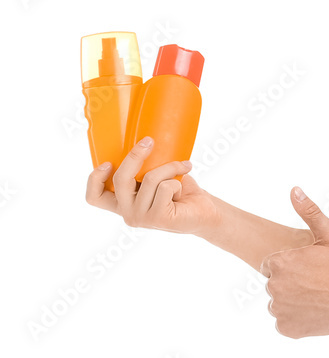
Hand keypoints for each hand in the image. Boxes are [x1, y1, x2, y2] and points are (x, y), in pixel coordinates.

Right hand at [85, 138, 220, 235]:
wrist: (206, 212)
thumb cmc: (180, 190)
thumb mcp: (156, 176)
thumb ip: (143, 167)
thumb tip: (144, 138)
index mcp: (122, 203)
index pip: (94, 197)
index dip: (94, 179)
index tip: (107, 162)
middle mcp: (128, 213)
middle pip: (121, 179)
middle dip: (135, 155)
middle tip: (150, 141)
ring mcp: (142, 218)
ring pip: (149, 179)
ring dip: (170, 167)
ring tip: (183, 167)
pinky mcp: (159, 219)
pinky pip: (165, 187)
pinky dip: (177, 181)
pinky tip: (182, 191)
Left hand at [260, 188, 328, 337]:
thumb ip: (309, 211)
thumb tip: (294, 189)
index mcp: (279, 263)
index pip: (271, 265)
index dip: (291, 266)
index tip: (309, 269)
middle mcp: (273, 287)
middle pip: (274, 285)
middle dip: (290, 284)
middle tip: (316, 284)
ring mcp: (279, 310)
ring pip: (278, 304)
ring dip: (291, 302)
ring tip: (317, 298)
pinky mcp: (286, 329)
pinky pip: (283, 323)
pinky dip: (295, 320)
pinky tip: (314, 312)